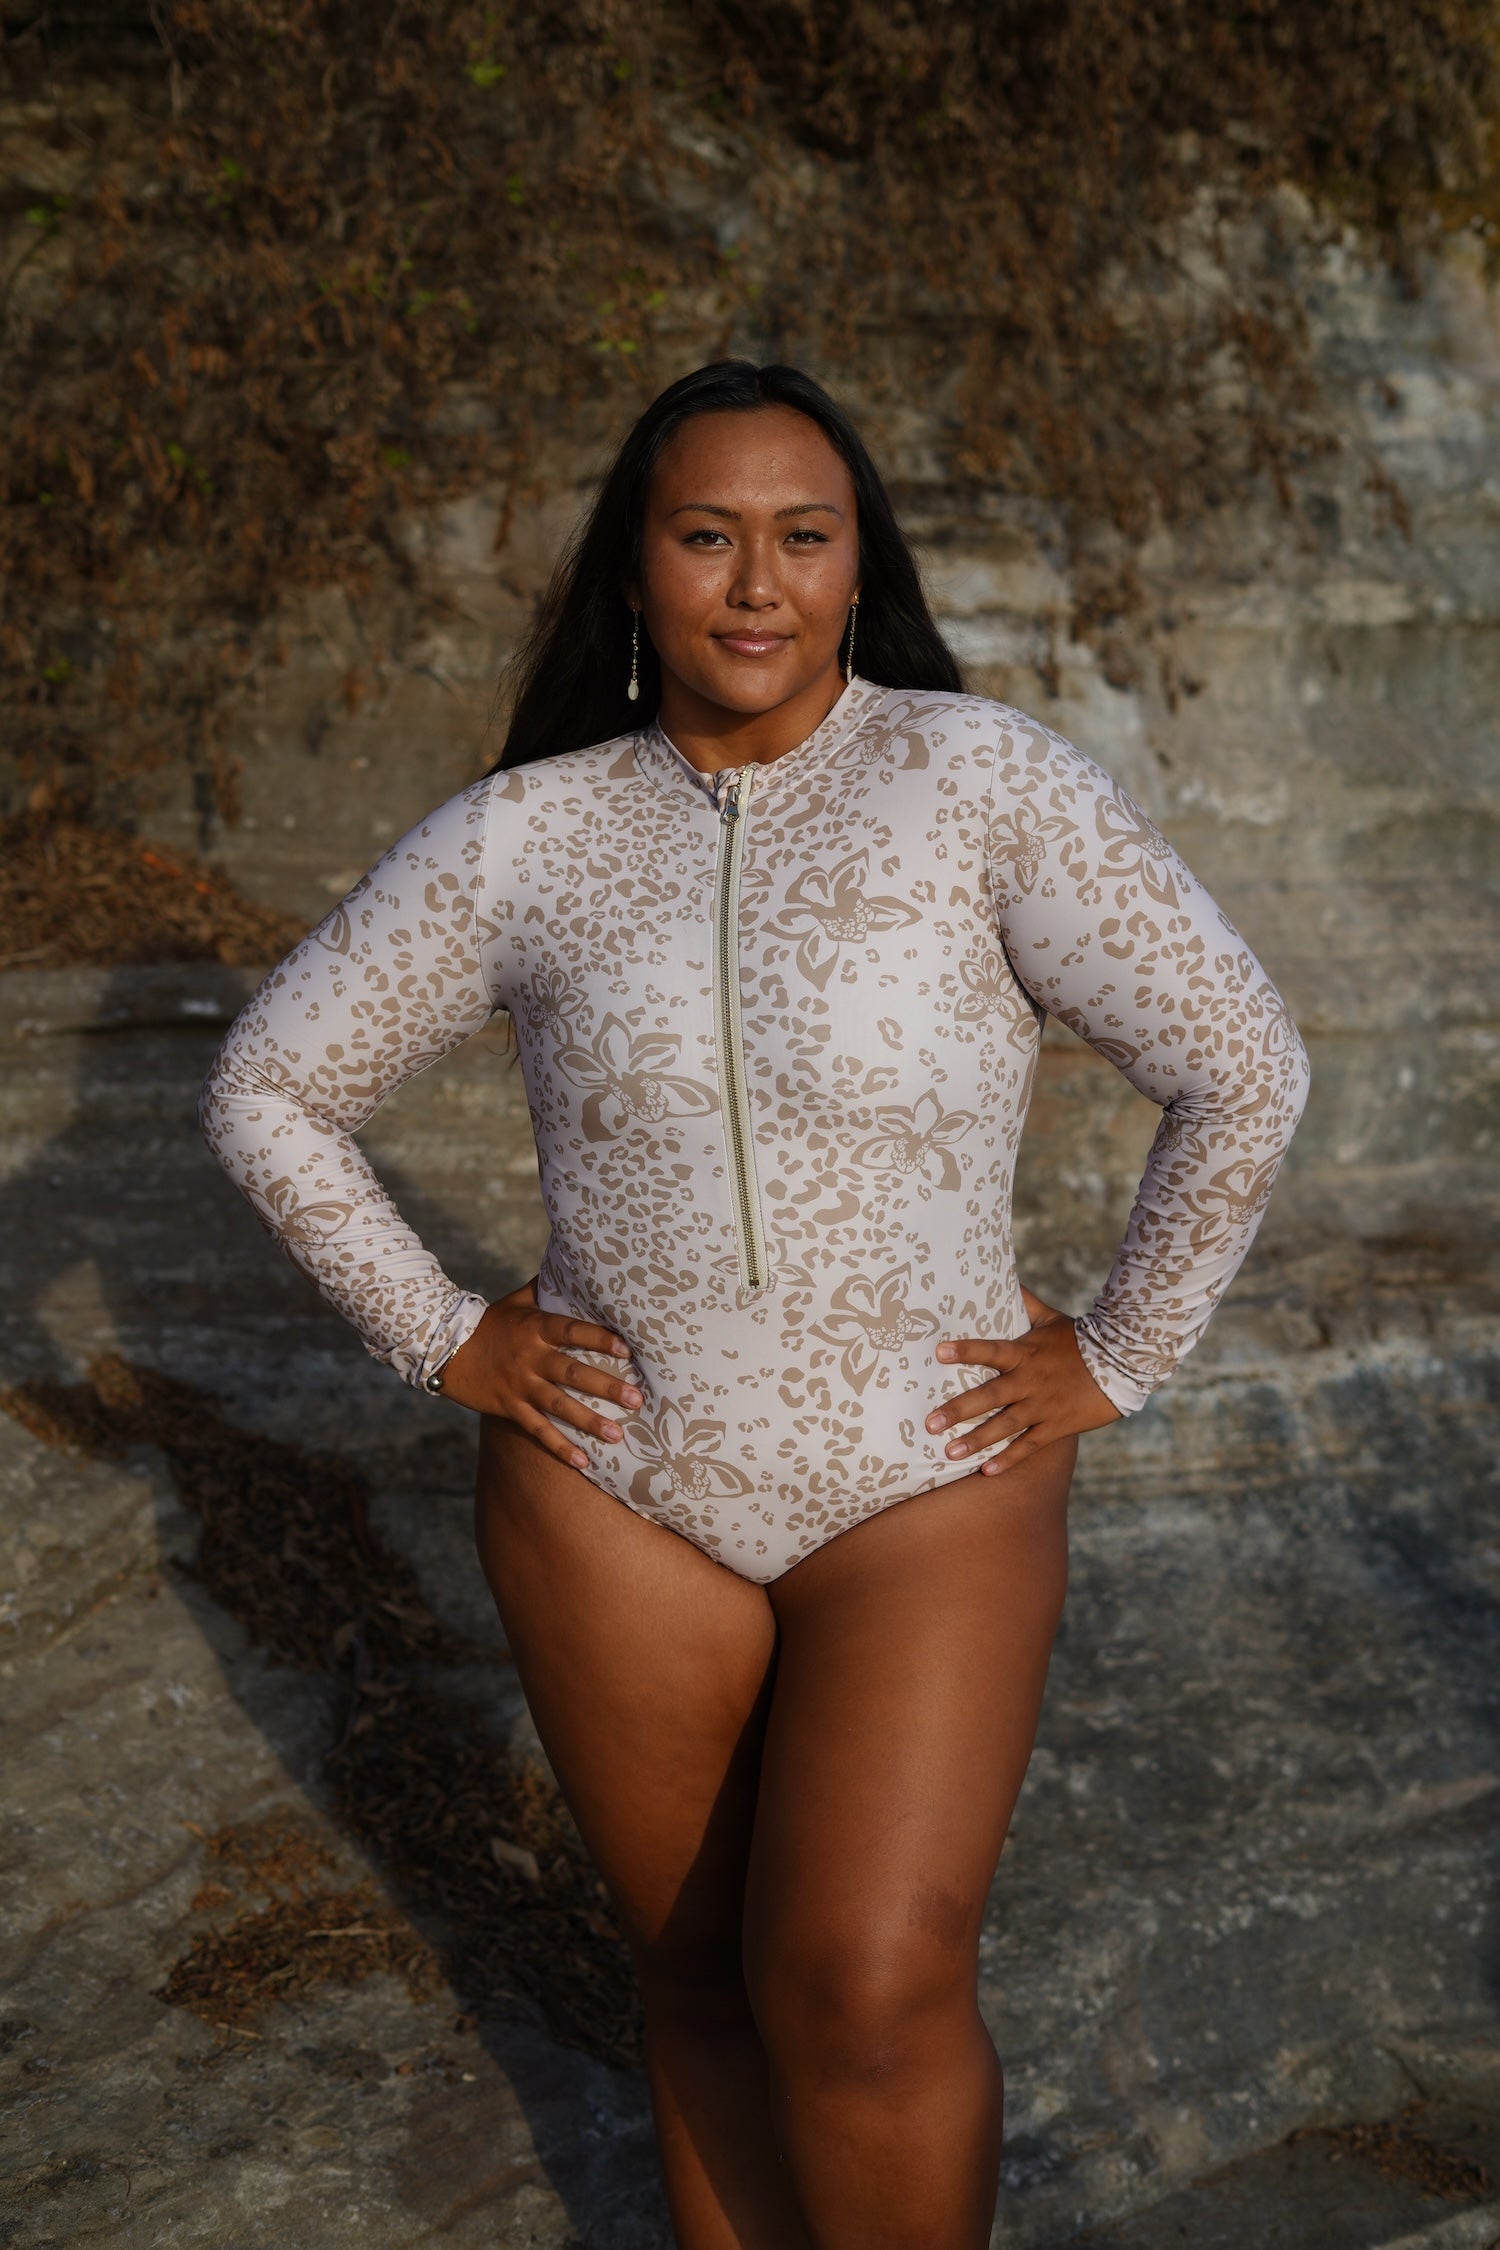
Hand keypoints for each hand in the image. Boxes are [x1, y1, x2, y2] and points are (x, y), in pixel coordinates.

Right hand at [431, 1275, 641, 1469]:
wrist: (444, 1349)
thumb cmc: (487, 1322)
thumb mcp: (515, 1302)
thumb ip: (543, 1289)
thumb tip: (570, 1262)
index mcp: (535, 1328)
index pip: (573, 1331)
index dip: (600, 1339)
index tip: (628, 1350)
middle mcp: (530, 1357)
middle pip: (572, 1373)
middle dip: (606, 1386)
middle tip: (637, 1399)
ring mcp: (519, 1385)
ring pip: (559, 1406)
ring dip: (589, 1421)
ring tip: (618, 1435)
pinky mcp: (508, 1407)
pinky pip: (537, 1430)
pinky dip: (559, 1447)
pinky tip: (583, 1462)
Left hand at [925, 1282, 1122, 1476]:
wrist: (1123, 1363)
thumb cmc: (1082, 1339)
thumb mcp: (1052, 1318)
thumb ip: (1026, 1303)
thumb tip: (1007, 1276)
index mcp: (1026, 1353)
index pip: (991, 1350)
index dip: (966, 1350)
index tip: (939, 1352)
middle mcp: (1030, 1381)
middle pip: (990, 1396)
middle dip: (959, 1410)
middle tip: (930, 1423)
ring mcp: (1043, 1406)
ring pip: (1005, 1426)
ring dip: (976, 1440)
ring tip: (950, 1453)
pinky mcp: (1057, 1426)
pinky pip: (1029, 1445)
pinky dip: (1008, 1459)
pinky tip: (986, 1472)